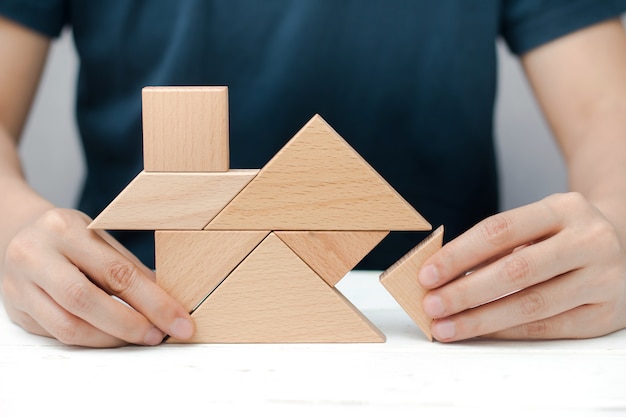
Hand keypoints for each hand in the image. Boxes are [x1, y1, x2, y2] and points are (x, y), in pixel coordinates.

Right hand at [1, 208, 193, 346]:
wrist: (17, 232)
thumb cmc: (68, 235)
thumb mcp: (99, 237)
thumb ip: (129, 268)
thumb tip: (169, 302)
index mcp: (65, 230)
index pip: (116, 272)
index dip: (153, 301)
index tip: (178, 321)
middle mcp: (36, 255)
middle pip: (86, 301)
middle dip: (130, 325)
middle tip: (158, 335)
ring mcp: (20, 285)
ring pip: (68, 327)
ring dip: (110, 339)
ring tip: (138, 338)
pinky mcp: (16, 310)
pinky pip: (57, 335)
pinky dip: (90, 339)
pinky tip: (111, 336)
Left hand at [418, 192, 625, 341]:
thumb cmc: (563, 235)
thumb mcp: (537, 223)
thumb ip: (497, 244)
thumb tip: (442, 276)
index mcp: (564, 208)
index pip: (500, 230)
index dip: (459, 254)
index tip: (427, 274)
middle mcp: (589, 240)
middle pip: (516, 271)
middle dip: (465, 292)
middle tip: (431, 306)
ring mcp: (604, 279)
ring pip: (533, 305)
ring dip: (481, 319)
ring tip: (446, 327)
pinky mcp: (606, 314)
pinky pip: (549, 327)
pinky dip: (508, 331)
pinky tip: (481, 332)